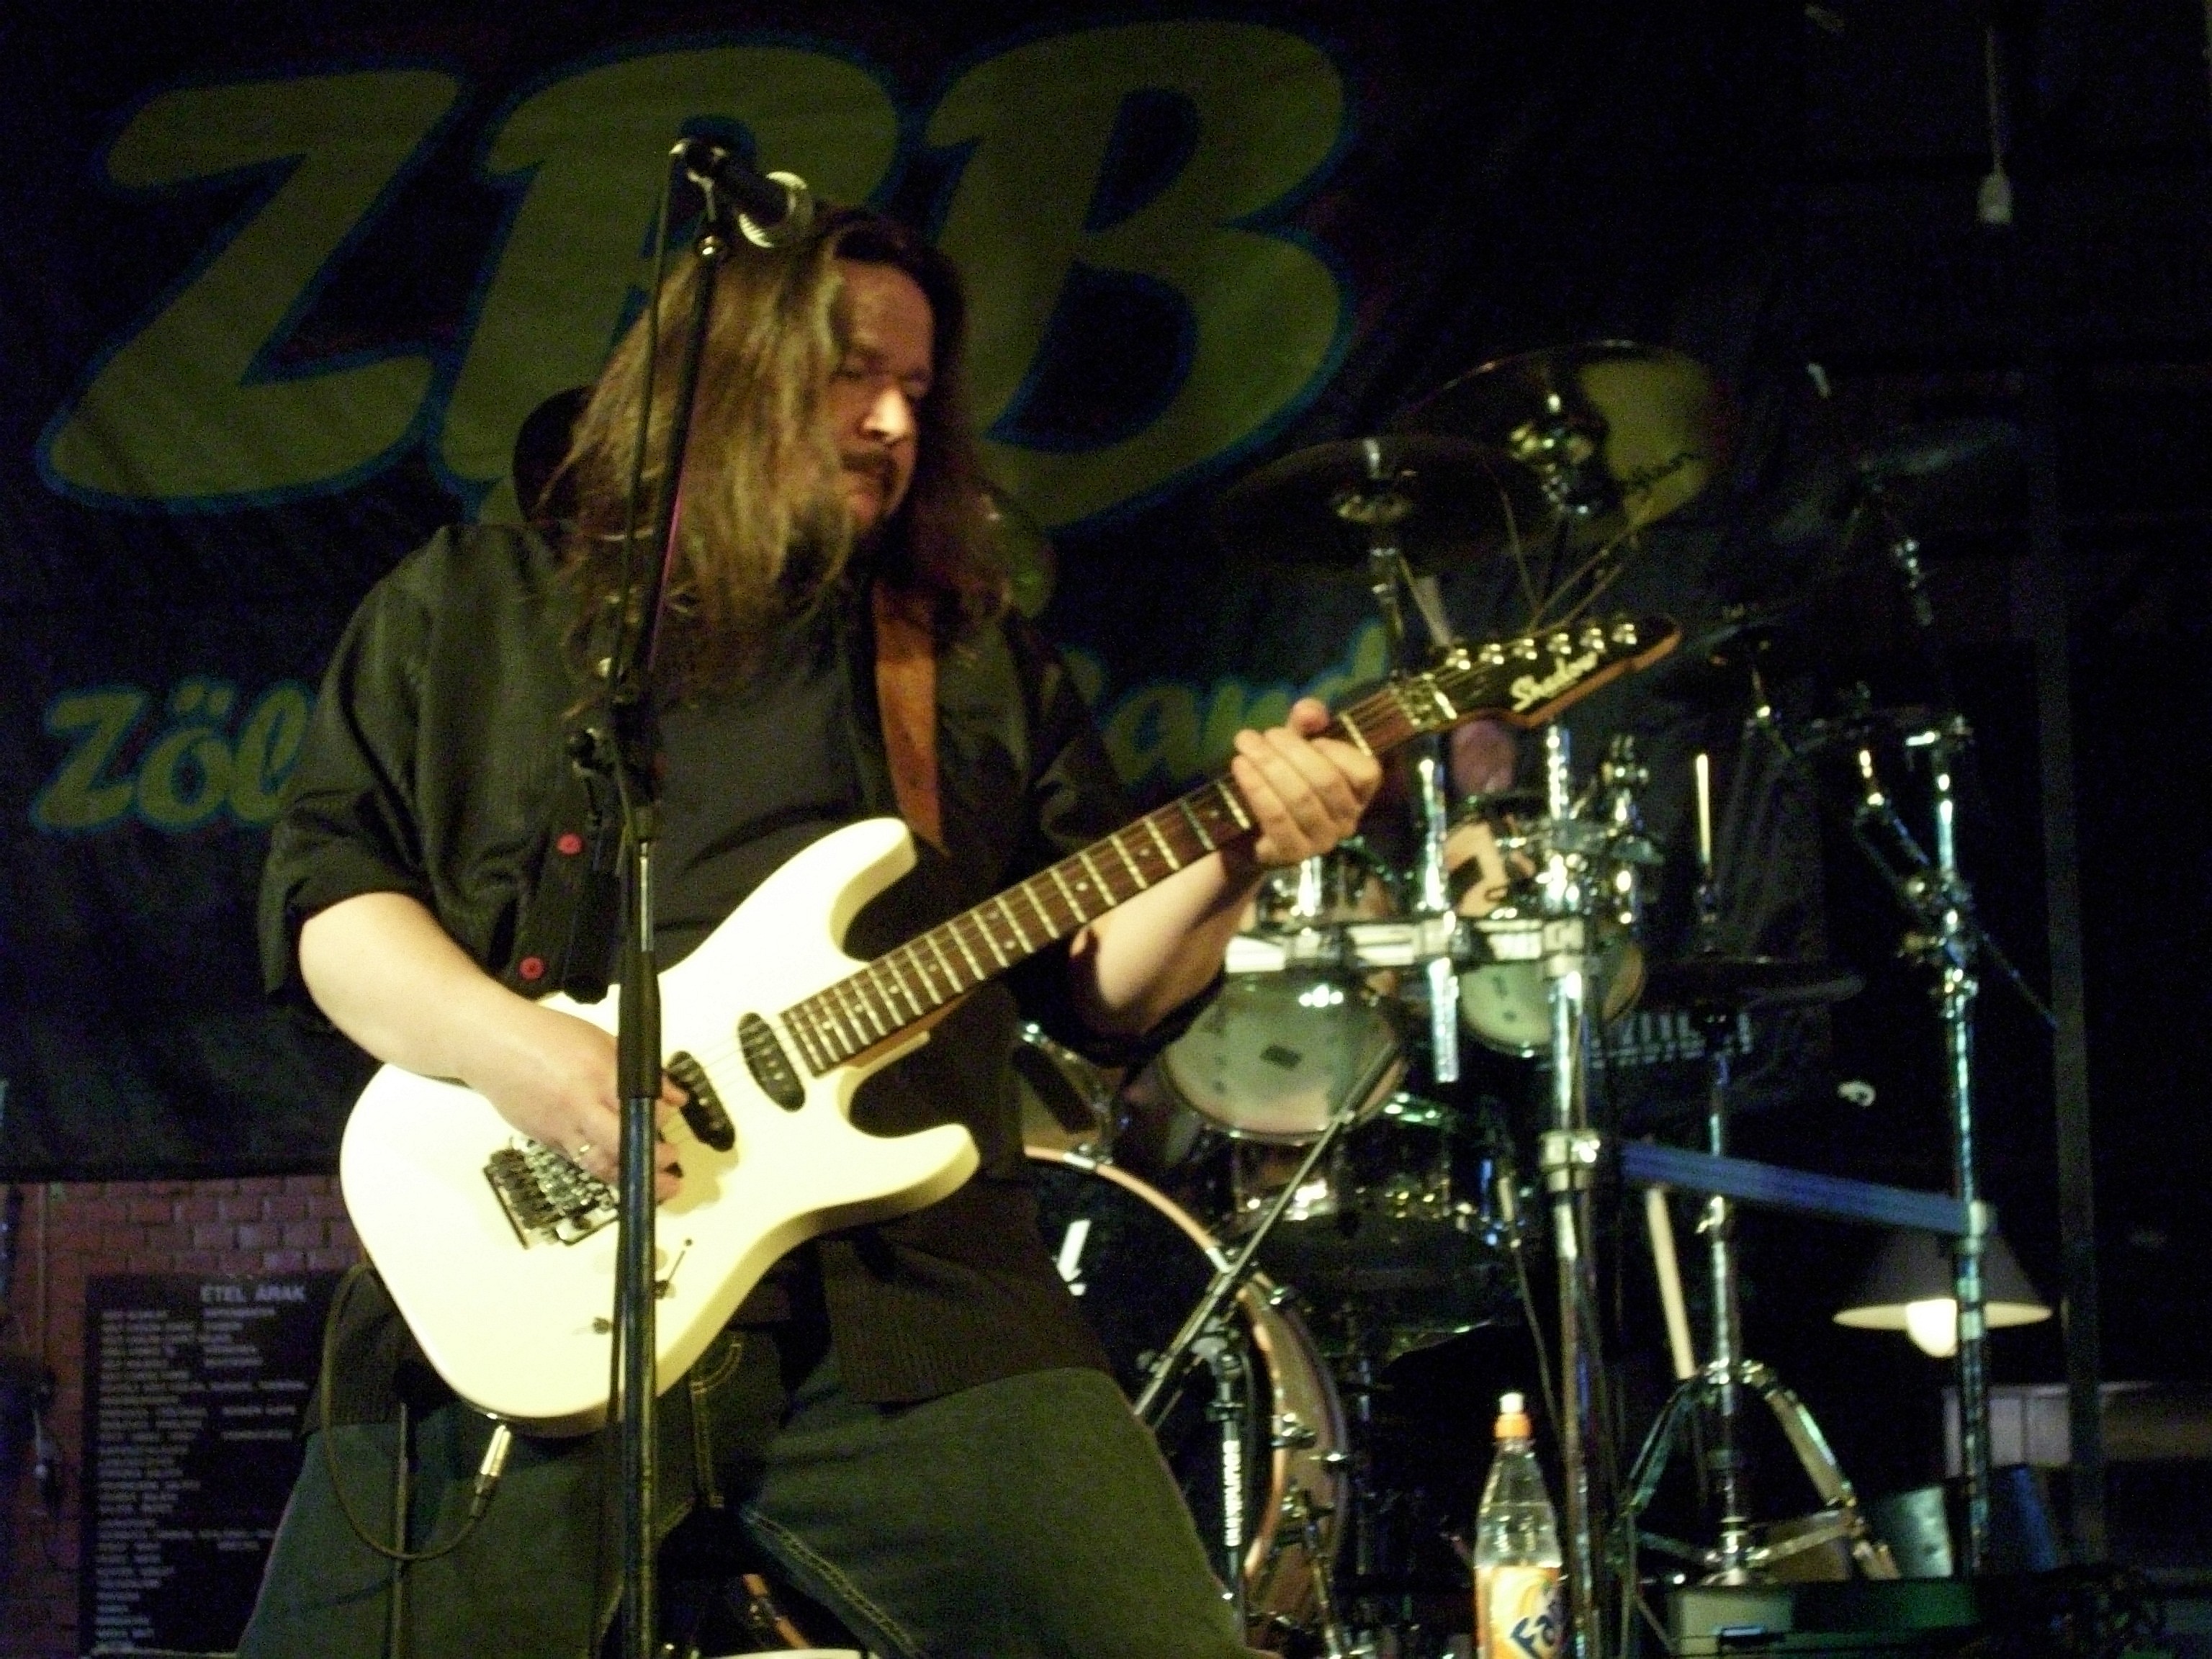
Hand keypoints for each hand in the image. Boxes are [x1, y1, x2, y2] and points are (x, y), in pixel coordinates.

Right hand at [462, 1000, 685, 1200]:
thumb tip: (675, 1098)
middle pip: (620, 1144)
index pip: (639, 1106)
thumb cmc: (550, 1036)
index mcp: (598, 1074)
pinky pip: (577, 1161)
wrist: (493, 1044)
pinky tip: (619, 1170)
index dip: (661, 1120)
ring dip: (629, 1177)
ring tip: (656, 1185)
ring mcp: (559, 1127)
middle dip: (651, 1159)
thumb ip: (642, 1071)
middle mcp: (579, 1106)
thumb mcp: (603, 1041)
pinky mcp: (544, 1140)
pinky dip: (601, 1168)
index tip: (671, 1121)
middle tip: (671, 1163)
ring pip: (598, 1164)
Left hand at [1228, 697, 1382, 869]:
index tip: (1309, 737)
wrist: (1252, 830)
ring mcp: (1321, 842)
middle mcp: (1347, 821)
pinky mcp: (1292, 855)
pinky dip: (1257, 789)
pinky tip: (1240, 767)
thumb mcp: (1296, 746)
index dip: (1337, 750)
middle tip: (1261, 735)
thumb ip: (1306, 723)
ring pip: (1300, 799)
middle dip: (1291, 751)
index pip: (1366, 773)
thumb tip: (1309, 711)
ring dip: (1269, 767)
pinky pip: (1277, 819)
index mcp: (1359, 795)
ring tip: (1245, 745)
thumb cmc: (1284, 780)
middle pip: (1326, 782)